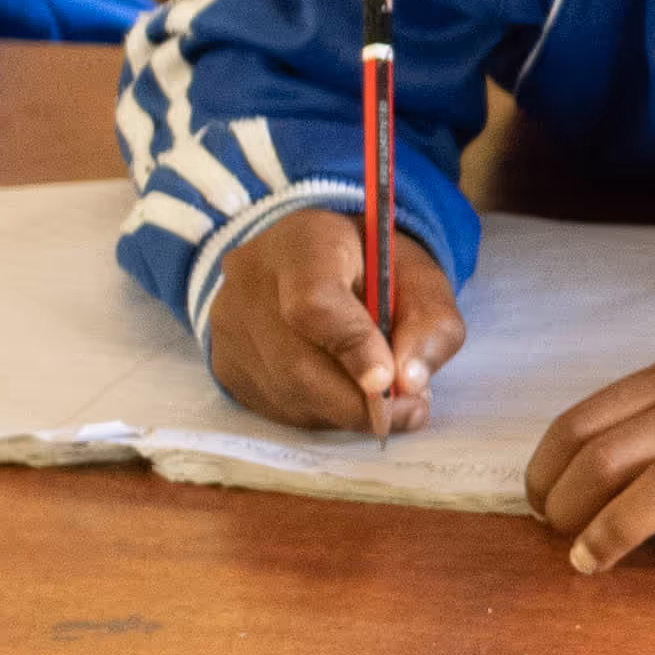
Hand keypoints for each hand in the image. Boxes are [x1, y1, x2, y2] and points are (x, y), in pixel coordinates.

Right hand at [207, 202, 455, 432]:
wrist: (310, 257)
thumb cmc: (371, 267)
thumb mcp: (419, 276)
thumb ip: (430, 322)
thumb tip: (410, 382)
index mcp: (303, 242)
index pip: (314, 301)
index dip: (353, 348)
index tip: (388, 381)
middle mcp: (251, 281)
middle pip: (297, 363)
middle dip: (359, 401)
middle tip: (409, 410)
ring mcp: (228, 325)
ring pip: (288, 393)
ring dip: (344, 410)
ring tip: (379, 395)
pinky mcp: (224, 362)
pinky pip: (275, 406)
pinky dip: (320, 412)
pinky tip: (340, 389)